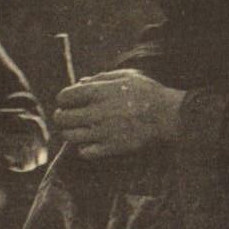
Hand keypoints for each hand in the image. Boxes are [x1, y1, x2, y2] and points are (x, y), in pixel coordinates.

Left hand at [54, 70, 184, 157]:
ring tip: (75, 130)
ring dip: (69, 133)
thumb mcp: (125, 76)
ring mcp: (103, 132)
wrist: (167, 115)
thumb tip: (80, 82)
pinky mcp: (111, 148)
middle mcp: (97, 112)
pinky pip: (85, 152)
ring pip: (70, 136)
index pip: (65, 96)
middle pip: (63, 118)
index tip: (67, 102)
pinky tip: (88, 143)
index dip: (63, 99)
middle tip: (65, 117)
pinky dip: (82, 148)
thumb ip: (100, 78)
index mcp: (99, 92)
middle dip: (61, 116)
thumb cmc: (147, 92)